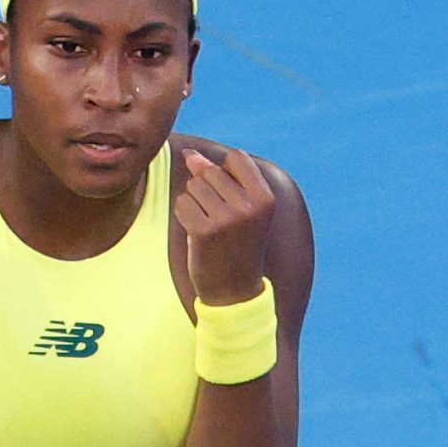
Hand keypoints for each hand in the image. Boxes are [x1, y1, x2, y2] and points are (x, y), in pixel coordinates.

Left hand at [175, 147, 276, 306]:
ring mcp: (227, 219)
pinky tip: (196, 233)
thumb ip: (219, 178)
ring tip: (209, 226)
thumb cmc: (235, 246)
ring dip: (193, 203)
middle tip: (218, 218)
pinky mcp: (204, 231)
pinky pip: (182, 204)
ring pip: (193, 187)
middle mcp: (249, 206)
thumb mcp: (240, 209)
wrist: (234, 291)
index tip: (227, 197)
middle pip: (210, 172)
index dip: (223, 172)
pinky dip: (184, 216)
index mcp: (265, 198)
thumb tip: (190, 155)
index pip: (236, 158)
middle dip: (206, 189)